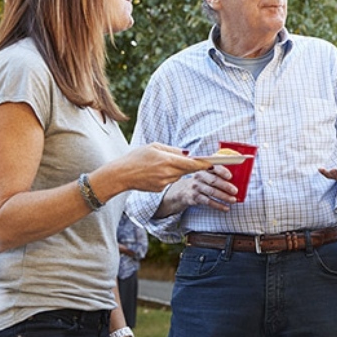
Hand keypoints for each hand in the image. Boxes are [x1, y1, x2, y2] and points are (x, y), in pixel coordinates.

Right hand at [96, 143, 212, 194]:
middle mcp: (168, 173)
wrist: (121, 175)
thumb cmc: (136, 157)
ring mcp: (164, 183)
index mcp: (168, 161)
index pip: (192, 164)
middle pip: (187, 170)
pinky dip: (167, 175)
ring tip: (159, 164)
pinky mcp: (160, 189)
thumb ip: (172, 150)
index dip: (204, 164)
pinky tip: (154, 172)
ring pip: (178, 175)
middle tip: (195, 161)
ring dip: (176, 169)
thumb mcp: (154, 147)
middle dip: (192, 165)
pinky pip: (169, 181)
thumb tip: (187, 153)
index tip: (215, 164)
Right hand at [163, 165, 239, 213]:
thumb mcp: (206, 173)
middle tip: (235, 191)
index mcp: (204, 168)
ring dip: (224, 197)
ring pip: (211, 192)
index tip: (230, 176)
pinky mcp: (195, 198)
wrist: (182, 190)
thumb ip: (218, 172)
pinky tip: (226, 208)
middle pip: (213, 181)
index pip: (213, 167)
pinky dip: (218, 206)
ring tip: (233, 200)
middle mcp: (199, 177)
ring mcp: (196, 187)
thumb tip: (239, 175)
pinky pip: (208, 202)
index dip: (222, 171)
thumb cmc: (201, 180)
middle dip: (225, 186)